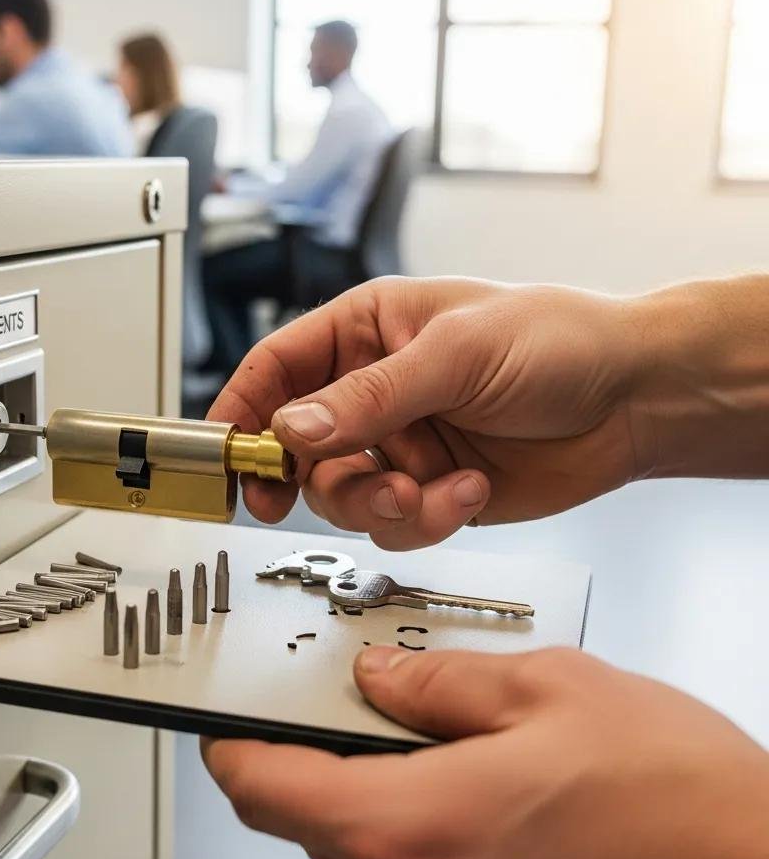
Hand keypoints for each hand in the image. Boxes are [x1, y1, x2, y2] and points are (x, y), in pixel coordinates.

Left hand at [203, 646, 768, 858]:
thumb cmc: (682, 807)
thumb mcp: (551, 691)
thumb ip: (441, 679)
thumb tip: (383, 679)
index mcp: (408, 831)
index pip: (263, 786)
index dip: (233, 742)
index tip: (225, 714)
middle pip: (308, 821)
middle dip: (320, 757)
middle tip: (360, 702)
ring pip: (360, 856)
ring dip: (376, 796)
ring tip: (443, 744)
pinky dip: (418, 837)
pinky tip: (481, 797)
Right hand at [209, 276, 645, 548]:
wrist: (635, 400)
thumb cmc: (558, 339)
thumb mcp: (456, 353)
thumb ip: (370, 396)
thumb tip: (292, 426)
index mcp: (368, 332)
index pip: (277, 368)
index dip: (242, 410)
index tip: (222, 453)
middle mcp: (375, 393)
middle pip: (299, 449)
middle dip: (314, 477)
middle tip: (318, 489)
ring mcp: (402, 446)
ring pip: (343, 497)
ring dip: (378, 504)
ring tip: (426, 489)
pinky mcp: (432, 492)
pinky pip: (397, 525)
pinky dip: (427, 519)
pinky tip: (469, 490)